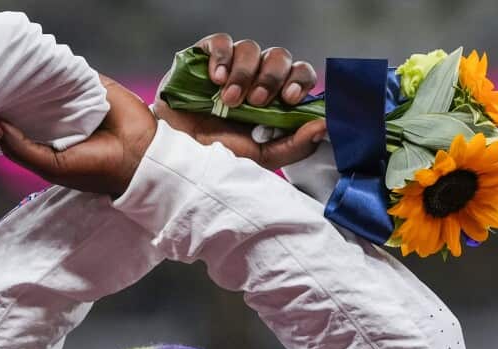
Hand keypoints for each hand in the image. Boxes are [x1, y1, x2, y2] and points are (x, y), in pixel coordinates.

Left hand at [0, 75, 156, 197]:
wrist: (139, 157)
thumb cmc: (95, 169)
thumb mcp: (51, 166)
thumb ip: (21, 149)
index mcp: (47, 141)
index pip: (18, 123)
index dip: (2, 115)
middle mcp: (59, 120)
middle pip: (29, 101)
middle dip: (13, 95)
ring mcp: (75, 101)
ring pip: (48, 84)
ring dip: (34, 80)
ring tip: (14, 73)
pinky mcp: (92, 86)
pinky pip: (70, 73)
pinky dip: (57, 69)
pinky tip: (41, 68)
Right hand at [155, 33, 326, 169]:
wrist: (173, 154)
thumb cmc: (216, 157)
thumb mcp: (259, 158)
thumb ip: (293, 145)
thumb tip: (324, 126)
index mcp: (273, 98)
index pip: (299, 75)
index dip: (299, 81)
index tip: (290, 100)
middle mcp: (254, 77)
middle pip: (279, 57)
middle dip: (270, 78)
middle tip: (256, 102)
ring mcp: (229, 65)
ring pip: (251, 48)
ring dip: (243, 74)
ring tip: (228, 100)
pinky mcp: (203, 56)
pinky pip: (221, 41)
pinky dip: (221, 57)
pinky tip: (215, 79)